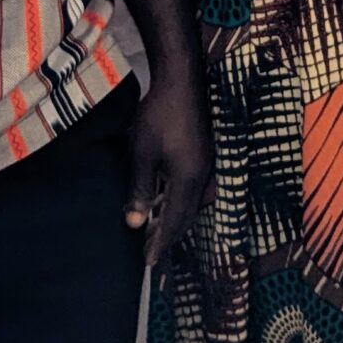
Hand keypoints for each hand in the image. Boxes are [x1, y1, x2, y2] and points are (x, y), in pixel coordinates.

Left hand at [124, 74, 212, 263]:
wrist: (181, 80)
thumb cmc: (159, 116)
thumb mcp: (142, 155)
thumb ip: (141, 190)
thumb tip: (135, 224)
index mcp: (189, 180)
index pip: (175, 221)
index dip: (161, 243)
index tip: (148, 262)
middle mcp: (203, 176)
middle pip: (187, 215)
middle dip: (169, 235)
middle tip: (151, 251)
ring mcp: (206, 164)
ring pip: (192, 201)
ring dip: (175, 217)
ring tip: (157, 228)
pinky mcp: (204, 153)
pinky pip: (194, 187)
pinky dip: (180, 200)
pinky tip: (167, 197)